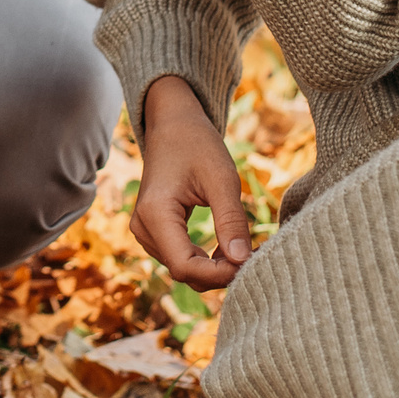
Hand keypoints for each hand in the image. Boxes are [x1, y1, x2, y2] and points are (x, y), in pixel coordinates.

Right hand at [132, 75, 252, 289]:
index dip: (220, 274)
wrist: (173, 123)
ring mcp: (145, 230)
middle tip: (255, 254)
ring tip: (244, 248)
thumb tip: (243, 261)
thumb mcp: (222, 178)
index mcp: (154, 213)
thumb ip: (231, 220)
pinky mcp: (154, 231)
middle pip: (184, 272)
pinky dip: (205, 260)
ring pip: (183, 269)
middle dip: (221, 271)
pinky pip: (180, 258)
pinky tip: (228, 247)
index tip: (252, 262)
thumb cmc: (197, 144)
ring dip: (214, 268)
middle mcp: (143, 227)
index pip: (185, 267)